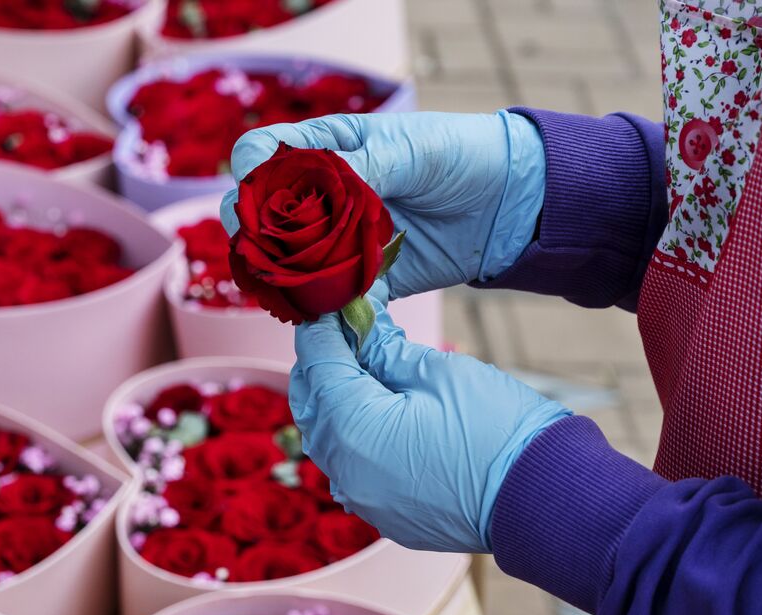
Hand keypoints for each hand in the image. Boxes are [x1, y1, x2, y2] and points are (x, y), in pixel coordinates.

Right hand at [222, 111, 545, 298]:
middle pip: (262, 218)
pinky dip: (325, 313)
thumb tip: (315, 196)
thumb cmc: (462, 155)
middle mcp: (321, 198)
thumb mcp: (413, 150)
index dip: (250, 172)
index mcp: (326, 150)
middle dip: (254, 236)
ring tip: (289, 291)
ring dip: (283, 281)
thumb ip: (363, 170)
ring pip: (288, 266)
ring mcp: (338, 242)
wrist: (511, 202)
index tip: (253, 190)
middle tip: (263, 252)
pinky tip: (324, 318)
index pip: (263, 155)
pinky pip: (332, 302)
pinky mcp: (364, 281)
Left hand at [290, 297, 569, 552]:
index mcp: (353, 429)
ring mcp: (363, 499)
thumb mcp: (437, 372)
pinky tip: (383, 414)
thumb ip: (384, 350)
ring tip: (368, 368)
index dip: (323, 327)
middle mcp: (345, 472)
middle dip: (325, 363)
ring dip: (337, 402)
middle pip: (312, 403)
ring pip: (327, 439)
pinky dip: (356, 437)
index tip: (338, 303)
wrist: (545, 500)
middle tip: (353, 329)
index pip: (317, 363)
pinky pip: (352, 469)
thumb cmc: (499, 430)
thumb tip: (358, 325)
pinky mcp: (384, 514)